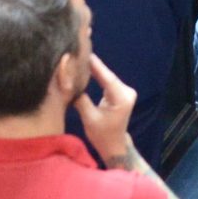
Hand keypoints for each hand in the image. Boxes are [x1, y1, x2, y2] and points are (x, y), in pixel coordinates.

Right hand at [73, 53, 139, 168]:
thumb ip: (81, 100)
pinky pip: (108, 81)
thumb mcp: (89, 119)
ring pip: (108, 78)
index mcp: (122, 99)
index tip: (86, 54)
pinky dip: (99, 76)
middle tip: (80, 53)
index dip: (97, 66)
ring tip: (82, 59)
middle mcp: (127, 92)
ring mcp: (127, 91)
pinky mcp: (122, 92)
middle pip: (108, 76)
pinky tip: (89, 68)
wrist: (114, 144)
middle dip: (94, 66)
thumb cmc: (102, 135)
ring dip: (96, 70)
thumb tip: (69, 84)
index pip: (108, 79)